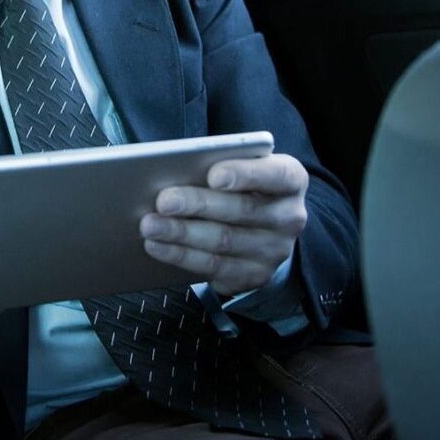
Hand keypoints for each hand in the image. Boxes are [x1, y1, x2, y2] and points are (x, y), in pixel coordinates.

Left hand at [139, 154, 308, 297]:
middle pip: (241, 210)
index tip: (214, 175)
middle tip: (163, 200)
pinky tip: (157, 245)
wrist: (266, 230)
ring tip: (150, 224)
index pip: (275, 175)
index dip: (245, 174)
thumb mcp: (245, 168)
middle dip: (198, 205)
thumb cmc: (245, 187)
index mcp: (290, 180)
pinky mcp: (253, 275)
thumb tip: (174, 167)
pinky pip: (213, 267)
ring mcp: (274, 250)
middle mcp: (288, 216)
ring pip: (223, 241)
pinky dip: (181, 255)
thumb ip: (221, 164)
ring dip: (181, 233)